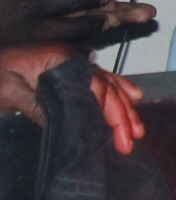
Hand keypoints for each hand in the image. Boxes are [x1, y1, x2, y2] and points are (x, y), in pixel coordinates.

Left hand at [0, 45, 146, 154]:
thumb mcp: (8, 91)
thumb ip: (37, 106)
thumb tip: (66, 127)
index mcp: (60, 58)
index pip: (94, 85)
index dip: (108, 110)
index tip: (118, 134)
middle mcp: (72, 58)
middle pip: (105, 87)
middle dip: (121, 115)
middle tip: (130, 141)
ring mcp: (71, 63)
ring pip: (107, 85)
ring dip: (124, 107)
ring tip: (137, 131)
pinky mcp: (67, 71)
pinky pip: (100, 79)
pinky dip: (118, 88)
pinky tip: (134, 97)